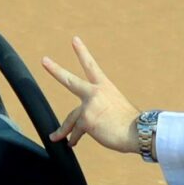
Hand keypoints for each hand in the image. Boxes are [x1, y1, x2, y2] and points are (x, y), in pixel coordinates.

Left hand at [41, 38, 140, 154]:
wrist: (139, 131)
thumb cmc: (132, 124)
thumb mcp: (116, 108)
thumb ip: (100, 109)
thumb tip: (88, 122)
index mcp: (105, 87)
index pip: (91, 66)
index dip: (82, 52)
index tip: (74, 40)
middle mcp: (95, 92)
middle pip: (70, 80)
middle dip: (55, 70)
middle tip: (44, 60)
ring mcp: (89, 105)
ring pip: (70, 119)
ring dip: (62, 130)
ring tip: (55, 136)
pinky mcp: (86, 120)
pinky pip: (76, 132)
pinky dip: (73, 139)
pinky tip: (72, 144)